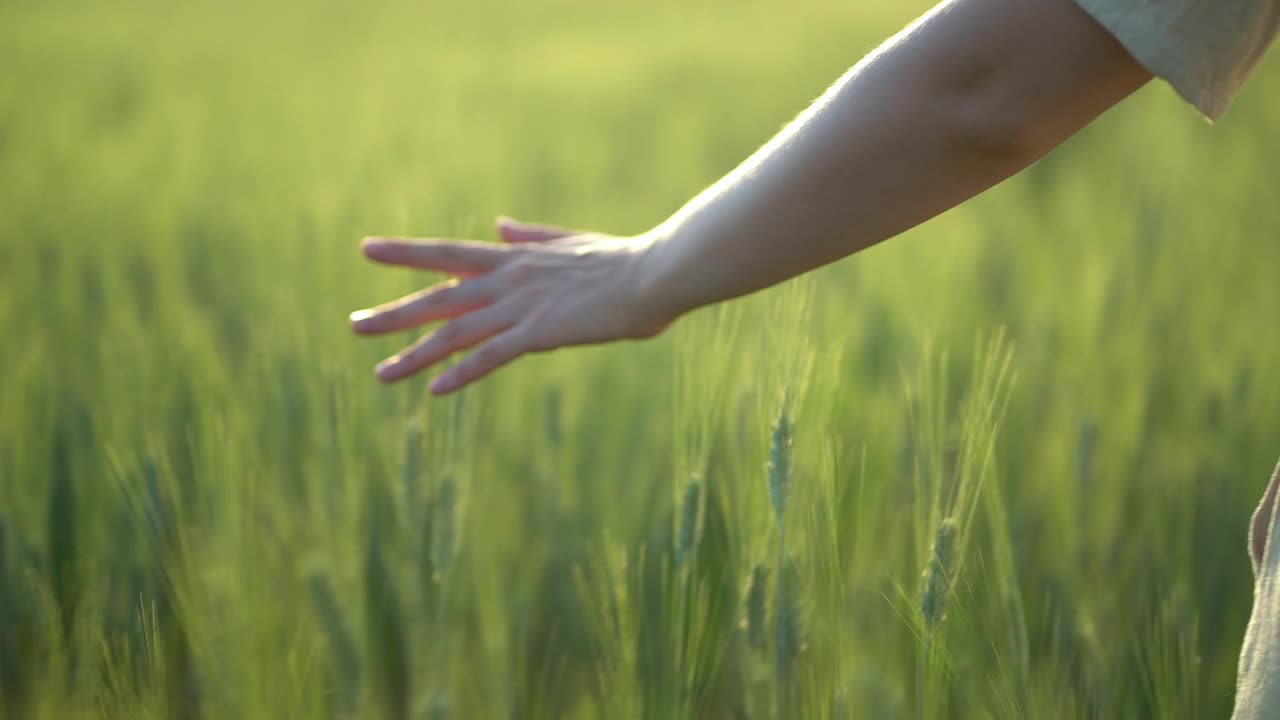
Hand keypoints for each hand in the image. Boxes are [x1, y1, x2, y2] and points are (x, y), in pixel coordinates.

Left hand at [350, 217, 672, 393]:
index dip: (405, 253)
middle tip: (354, 327)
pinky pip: (492, 356)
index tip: (367, 250)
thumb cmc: (622, 260)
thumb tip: (500, 226)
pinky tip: (435, 390)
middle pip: (439, 298)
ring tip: (380, 375)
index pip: (447, 253)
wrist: (656, 273)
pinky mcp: (541, 332)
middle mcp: (508, 279)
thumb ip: (531, 236)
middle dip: (394, 315)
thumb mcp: (569, 243)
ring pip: (456, 332)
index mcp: (514, 257)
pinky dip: (462, 372)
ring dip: (416, 355)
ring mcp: (522, 306)